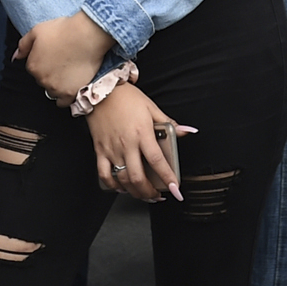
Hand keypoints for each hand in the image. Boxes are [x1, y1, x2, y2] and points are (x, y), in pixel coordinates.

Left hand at [16, 10, 110, 101]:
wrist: (86, 36)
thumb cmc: (64, 30)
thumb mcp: (37, 30)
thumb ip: (24, 45)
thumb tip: (15, 57)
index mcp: (33, 66)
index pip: (34, 69)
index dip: (44, 62)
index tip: (53, 56)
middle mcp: (42, 79)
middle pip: (43, 80)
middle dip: (50, 73)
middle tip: (63, 62)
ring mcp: (56, 88)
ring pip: (52, 91)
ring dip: (58, 85)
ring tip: (69, 74)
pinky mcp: (71, 93)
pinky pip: (64, 102)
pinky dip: (66, 97)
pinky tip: (71, 87)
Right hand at [87, 85, 184, 202]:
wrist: (100, 90)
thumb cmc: (126, 98)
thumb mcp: (152, 107)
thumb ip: (169, 123)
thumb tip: (187, 131)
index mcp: (142, 133)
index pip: (158, 161)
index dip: (168, 178)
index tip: (175, 190)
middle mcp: (127, 144)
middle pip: (138, 177)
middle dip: (150, 192)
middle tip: (158, 196)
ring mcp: (112, 149)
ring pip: (122, 179)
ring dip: (134, 192)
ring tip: (144, 194)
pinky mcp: (100, 151)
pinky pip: (104, 175)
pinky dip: (114, 186)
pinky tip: (122, 188)